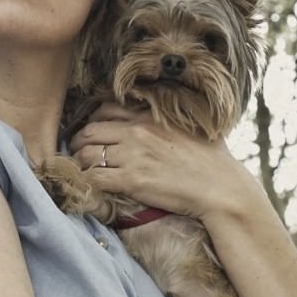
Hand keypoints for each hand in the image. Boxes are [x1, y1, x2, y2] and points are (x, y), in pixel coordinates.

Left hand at [69, 102, 254, 218]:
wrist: (220, 187)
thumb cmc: (213, 159)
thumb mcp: (192, 125)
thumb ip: (172, 116)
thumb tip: (169, 113)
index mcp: (150, 115)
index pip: (106, 109)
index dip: (92, 120)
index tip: (91, 130)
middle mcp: (137, 131)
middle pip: (90, 131)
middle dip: (78, 141)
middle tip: (76, 151)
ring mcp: (132, 155)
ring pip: (87, 154)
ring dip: (79, 162)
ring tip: (79, 169)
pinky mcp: (131, 180)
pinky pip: (95, 178)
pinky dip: (86, 181)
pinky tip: (86, 185)